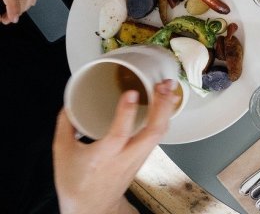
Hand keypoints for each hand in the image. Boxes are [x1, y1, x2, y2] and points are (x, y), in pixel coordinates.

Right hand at [53, 79, 179, 213]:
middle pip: (152, 132)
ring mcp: (138, 158)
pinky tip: (166, 103)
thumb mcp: (62, 153)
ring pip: (159, 134)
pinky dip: (164, 117)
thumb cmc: (76, 182)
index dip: (126, 113)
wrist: (91, 207)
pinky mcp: (144, 156)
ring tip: (169, 88)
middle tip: (163, 85)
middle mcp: (126, 157)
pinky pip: (159, 135)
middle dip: (162, 107)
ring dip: (166, 109)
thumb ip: (65, 125)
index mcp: (103, 157)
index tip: (131, 93)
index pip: (119, 134)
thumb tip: (70, 103)